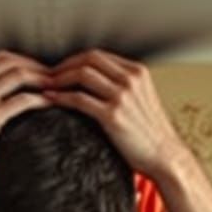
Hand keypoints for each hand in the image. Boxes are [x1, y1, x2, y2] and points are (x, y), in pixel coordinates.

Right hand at [0, 51, 50, 182]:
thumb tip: (2, 89)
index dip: (23, 61)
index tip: (38, 70)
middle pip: (11, 62)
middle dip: (36, 66)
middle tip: (53, 76)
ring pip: (19, 75)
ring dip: (42, 79)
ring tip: (56, 87)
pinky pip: (22, 100)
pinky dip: (40, 99)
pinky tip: (50, 104)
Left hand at [45, 49, 189, 178]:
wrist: (164, 156)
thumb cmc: (150, 134)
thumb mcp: (141, 100)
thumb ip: (121, 87)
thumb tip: (95, 83)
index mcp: (137, 72)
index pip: (99, 55)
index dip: (74, 60)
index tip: (60, 69)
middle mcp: (131, 80)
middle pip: (88, 59)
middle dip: (64, 65)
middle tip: (48, 75)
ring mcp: (122, 96)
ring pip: (82, 75)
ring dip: (59, 79)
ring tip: (46, 87)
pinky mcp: (113, 115)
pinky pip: (80, 99)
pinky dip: (61, 97)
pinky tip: (51, 100)